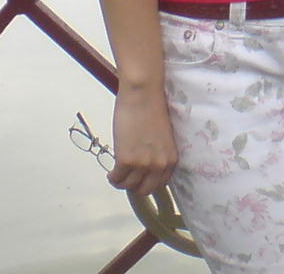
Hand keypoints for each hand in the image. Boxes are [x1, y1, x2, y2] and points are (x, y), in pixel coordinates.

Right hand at [109, 81, 176, 195]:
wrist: (143, 94)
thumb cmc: (152, 109)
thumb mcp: (162, 138)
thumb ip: (158, 154)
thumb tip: (146, 166)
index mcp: (171, 159)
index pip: (160, 184)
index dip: (148, 182)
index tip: (140, 178)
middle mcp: (160, 165)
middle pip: (145, 190)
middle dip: (135, 185)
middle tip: (127, 178)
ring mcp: (143, 164)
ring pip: (129, 186)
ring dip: (121, 181)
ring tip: (117, 174)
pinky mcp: (126, 160)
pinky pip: (117, 179)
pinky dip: (112, 177)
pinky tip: (111, 172)